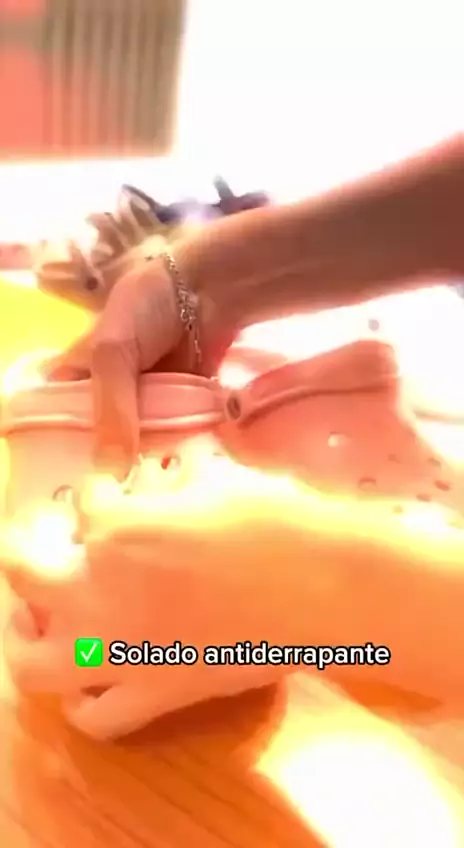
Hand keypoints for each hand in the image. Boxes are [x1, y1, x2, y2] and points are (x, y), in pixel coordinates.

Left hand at [1, 460, 302, 739]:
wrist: (325, 589)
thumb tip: (177, 467)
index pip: (86, 502)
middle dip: (26, 550)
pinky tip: (90, 685)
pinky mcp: (155, 695)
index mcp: (116, 530)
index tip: (114, 483)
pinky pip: (97, 717)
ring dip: (27, 636)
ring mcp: (121, 653)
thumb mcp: (222, 479)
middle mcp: (99, 594)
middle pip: (24, 573)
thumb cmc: (276, 522)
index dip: (99, 489)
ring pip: (34, 663)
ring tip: (36, 621)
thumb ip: (182, 475)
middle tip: (43, 542)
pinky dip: (84, 704)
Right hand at [43, 253, 235, 478]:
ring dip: (143, 462)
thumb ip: (111, 409)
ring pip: (137, 446)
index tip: (75, 480)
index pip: (57, 420)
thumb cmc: (146, 309)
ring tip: (146, 489)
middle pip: (100, 441)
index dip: (63, 449)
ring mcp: (143, 406)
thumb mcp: (113, 353)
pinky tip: (175, 477)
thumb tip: (112, 470)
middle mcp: (107, 396)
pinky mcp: (176, 411)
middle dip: (108, 463)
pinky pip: (171, 440)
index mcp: (76, 377)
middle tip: (116, 493)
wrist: (206, 291)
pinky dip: (174, 453)